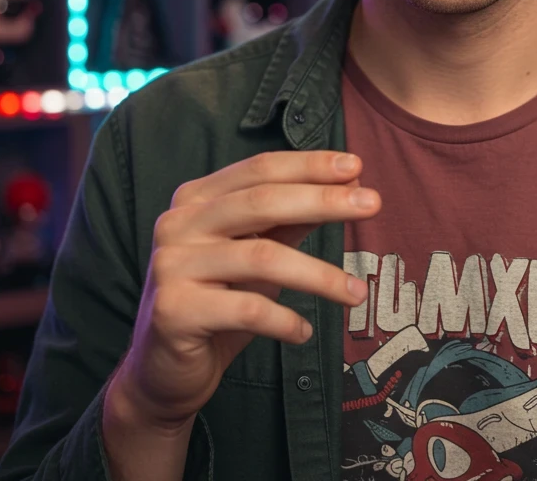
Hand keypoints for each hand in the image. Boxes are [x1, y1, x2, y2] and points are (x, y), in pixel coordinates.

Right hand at [110, 150, 378, 429]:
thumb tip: (349, 184)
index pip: (260, 169)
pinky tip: (304, 332)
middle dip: (323, 200)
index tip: (356, 166)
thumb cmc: (219, 300)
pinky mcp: (173, 310)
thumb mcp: (258, 252)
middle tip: (373, 203)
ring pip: (261, 257)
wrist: (163, 371)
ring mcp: (171, 265)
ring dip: (319, 275)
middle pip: (262, 202)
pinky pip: (246, 309)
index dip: (310, 165)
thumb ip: (293, 219)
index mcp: (196, 198)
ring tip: (357, 293)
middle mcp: (178, 223)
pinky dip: (285, 320)